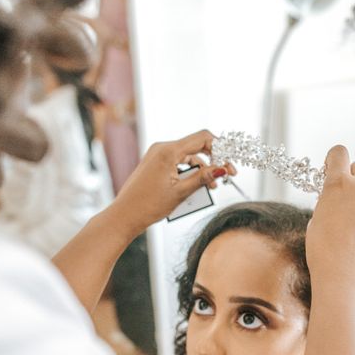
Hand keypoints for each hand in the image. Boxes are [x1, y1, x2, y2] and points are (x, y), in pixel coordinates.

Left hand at [108, 130, 234, 236]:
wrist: (125, 215)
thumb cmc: (148, 205)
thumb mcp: (181, 192)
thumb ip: (202, 178)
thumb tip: (221, 169)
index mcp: (168, 151)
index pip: (202, 139)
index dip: (221, 149)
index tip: (229, 165)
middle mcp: (162, 148)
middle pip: (197, 146)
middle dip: (214, 160)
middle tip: (226, 175)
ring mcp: (158, 155)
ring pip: (189, 156)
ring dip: (202, 169)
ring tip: (212, 187)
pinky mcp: (156, 163)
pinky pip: (179, 163)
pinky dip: (190, 172)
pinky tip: (197, 186)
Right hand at [307, 146, 354, 284]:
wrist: (345, 275)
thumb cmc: (322, 249)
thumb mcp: (316, 217)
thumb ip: (327, 199)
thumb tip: (333, 195)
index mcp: (337, 184)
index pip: (339, 152)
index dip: (332, 160)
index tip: (329, 171)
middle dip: (350, 175)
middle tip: (341, 193)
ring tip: (349, 218)